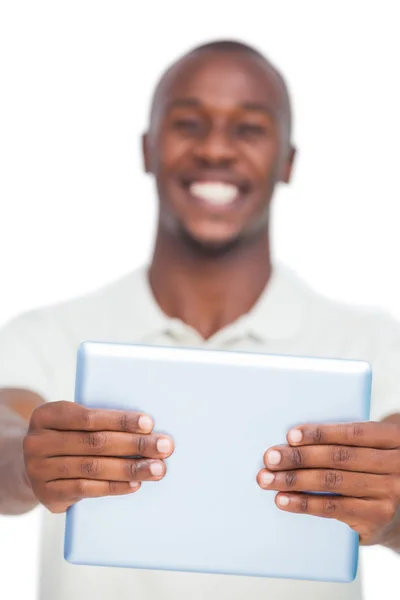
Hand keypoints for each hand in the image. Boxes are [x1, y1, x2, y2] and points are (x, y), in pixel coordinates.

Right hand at [23, 401, 173, 512]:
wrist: (36, 468)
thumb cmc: (67, 438)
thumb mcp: (73, 423)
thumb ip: (99, 422)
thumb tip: (147, 426)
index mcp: (46, 415)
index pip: (89, 417)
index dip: (120, 420)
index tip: (149, 423)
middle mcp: (37, 442)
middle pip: (95, 443)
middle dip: (134, 444)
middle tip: (164, 446)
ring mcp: (38, 470)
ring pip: (93, 468)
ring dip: (130, 468)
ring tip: (156, 468)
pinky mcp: (46, 494)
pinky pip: (86, 489)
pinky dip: (114, 486)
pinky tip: (135, 484)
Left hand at [257, 421, 399, 546]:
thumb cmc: (374, 470)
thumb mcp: (371, 449)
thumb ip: (345, 441)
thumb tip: (291, 439)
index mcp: (393, 439)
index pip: (353, 433)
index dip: (320, 433)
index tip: (290, 435)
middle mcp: (396, 465)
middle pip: (338, 457)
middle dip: (299, 457)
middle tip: (270, 457)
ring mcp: (389, 493)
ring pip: (332, 481)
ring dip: (294, 479)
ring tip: (268, 478)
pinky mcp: (376, 517)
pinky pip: (333, 507)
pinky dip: (304, 503)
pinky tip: (283, 499)